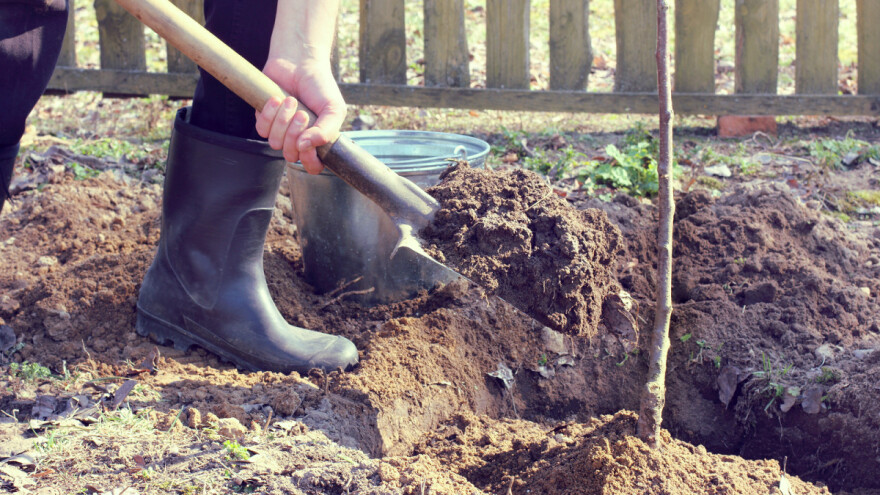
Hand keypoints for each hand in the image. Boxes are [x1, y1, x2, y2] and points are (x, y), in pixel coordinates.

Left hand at [255, 58, 345, 174]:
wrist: (299, 62)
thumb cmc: (320, 85)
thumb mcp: (333, 108)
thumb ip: (327, 131)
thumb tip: (305, 147)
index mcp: (317, 140)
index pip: (312, 166)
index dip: (310, 161)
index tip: (310, 144)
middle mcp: (298, 139)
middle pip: (291, 155)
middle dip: (295, 133)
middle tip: (303, 112)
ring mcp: (280, 130)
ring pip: (275, 142)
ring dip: (283, 120)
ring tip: (291, 101)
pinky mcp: (264, 118)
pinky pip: (261, 128)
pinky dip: (269, 113)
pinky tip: (277, 98)